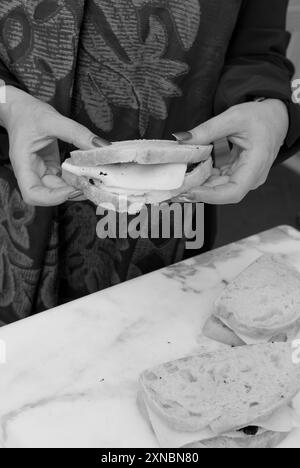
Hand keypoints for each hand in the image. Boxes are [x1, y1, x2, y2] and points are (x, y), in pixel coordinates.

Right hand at [0, 86, 108, 205]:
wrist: (21, 109)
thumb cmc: (28, 114)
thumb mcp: (54, 120)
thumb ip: (78, 133)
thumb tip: (102, 146)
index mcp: (23, 164)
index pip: (32, 193)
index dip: (52, 197)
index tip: (72, 189)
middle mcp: (31, 173)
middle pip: (49, 195)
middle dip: (71, 193)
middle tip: (92, 184)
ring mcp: (42, 173)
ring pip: (60, 189)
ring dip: (77, 187)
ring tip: (94, 179)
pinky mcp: (51, 169)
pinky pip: (65, 180)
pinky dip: (77, 178)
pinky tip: (89, 172)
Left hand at [173, 99, 288, 204]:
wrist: (275, 118)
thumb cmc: (261, 117)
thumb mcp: (233, 117)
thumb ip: (207, 129)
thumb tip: (182, 140)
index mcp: (256, 165)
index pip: (234, 191)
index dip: (211, 196)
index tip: (190, 191)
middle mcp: (250, 177)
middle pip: (221, 192)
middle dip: (197, 191)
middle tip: (174, 186)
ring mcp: (242, 178)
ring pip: (216, 188)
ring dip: (197, 184)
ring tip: (177, 180)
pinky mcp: (235, 174)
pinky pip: (216, 180)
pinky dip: (201, 176)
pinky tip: (187, 172)